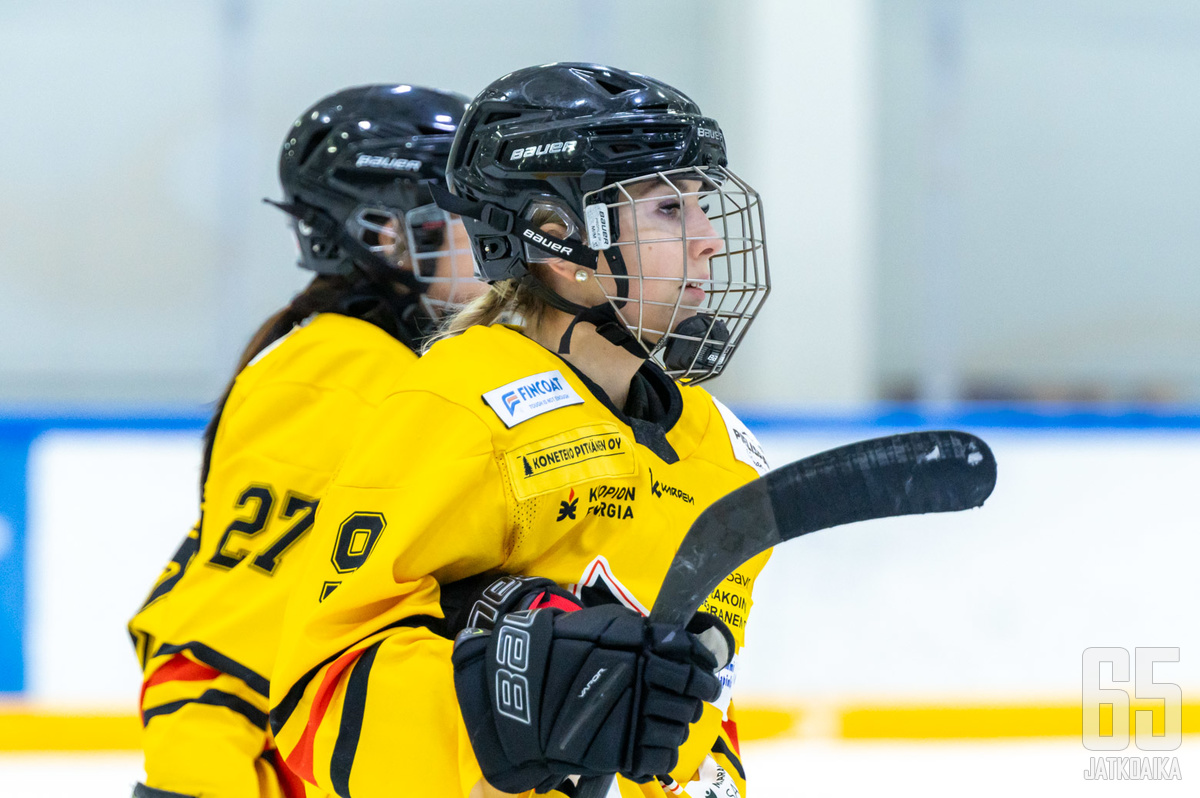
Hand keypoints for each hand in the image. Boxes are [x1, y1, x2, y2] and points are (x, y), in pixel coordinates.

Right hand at [452, 604, 728, 793]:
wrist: (521, 688)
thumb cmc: (562, 648)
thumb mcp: (606, 625)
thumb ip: (642, 631)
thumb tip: (677, 640)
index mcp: (643, 651)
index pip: (693, 660)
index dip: (704, 669)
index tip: (706, 673)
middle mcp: (644, 684)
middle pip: (690, 697)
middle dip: (691, 700)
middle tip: (684, 700)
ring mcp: (635, 720)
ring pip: (679, 729)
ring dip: (676, 726)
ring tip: (663, 723)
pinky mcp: (623, 751)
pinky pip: (662, 759)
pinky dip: (662, 754)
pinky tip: (652, 746)